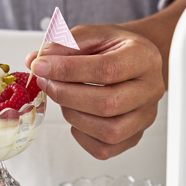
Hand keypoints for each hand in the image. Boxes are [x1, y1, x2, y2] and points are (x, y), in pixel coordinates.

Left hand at [26, 25, 164, 159]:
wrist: (134, 61)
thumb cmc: (114, 48)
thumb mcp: (91, 35)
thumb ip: (64, 45)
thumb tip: (34, 61)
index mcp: (144, 57)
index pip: (107, 69)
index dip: (69, 70)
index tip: (41, 67)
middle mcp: (151, 89)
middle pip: (108, 104)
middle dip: (68, 96)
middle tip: (47, 84)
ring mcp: (145, 116)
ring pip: (109, 131)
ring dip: (75, 116)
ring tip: (64, 99)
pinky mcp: (135, 136)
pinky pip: (105, 149)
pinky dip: (82, 136)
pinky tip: (77, 116)